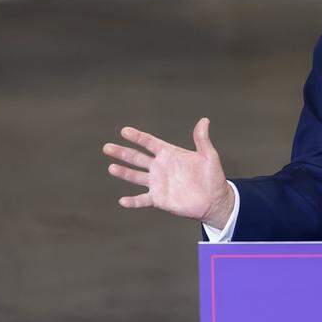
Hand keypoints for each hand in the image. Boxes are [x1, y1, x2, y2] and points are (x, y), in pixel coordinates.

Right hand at [102, 118, 234, 229]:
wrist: (214, 200)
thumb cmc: (212, 176)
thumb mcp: (209, 156)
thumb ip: (202, 140)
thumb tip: (204, 120)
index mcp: (169, 154)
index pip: (149, 143)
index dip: (137, 137)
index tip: (124, 131)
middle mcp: (159, 167)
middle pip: (136, 158)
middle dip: (122, 152)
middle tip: (107, 147)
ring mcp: (157, 183)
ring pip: (135, 176)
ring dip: (123, 173)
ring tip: (111, 168)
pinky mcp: (159, 199)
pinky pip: (142, 199)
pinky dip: (132, 201)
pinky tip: (122, 201)